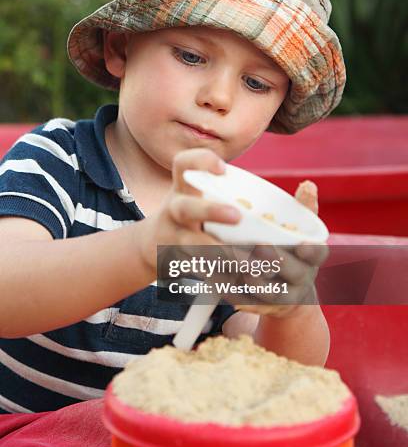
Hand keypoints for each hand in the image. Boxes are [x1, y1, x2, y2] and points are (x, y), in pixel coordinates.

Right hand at [137, 148, 240, 280]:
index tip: (222, 169)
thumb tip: (291, 197)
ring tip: (246, 262)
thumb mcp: (196, 194)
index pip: (184, 164)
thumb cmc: (190, 213)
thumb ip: (224, 191)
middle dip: (210, 211)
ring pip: (191, 245)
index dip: (201, 162)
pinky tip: (240, 285)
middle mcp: (175, 210)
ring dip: (218, 252)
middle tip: (237, 216)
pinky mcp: (177, 261)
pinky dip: (219, 279)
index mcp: (183, 188)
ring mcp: (173, 237)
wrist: (152, 244)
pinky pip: (198, 271)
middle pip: (186, 207)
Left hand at [234, 180, 327, 317]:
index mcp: (313, 258)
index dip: (311, 251)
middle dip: (274, 260)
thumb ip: (303, 209)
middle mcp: (302, 279)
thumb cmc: (291, 251)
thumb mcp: (301, 231)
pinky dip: (233, 292)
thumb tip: (308, 184)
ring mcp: (284, 297)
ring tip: (233, 261)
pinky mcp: (262, 308)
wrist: (288, 294)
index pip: (318, 254)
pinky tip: (215, 278)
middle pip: (292, 272)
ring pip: (270, 292)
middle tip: (257, 246)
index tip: (300, 244)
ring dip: (252, 278)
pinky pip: (248, 302)